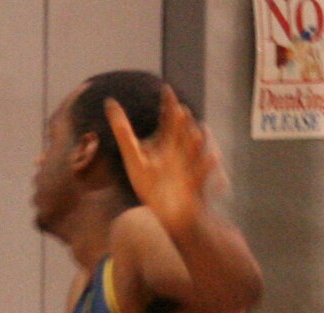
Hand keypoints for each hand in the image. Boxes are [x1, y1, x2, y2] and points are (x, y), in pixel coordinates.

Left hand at [107, 86, 216, 238]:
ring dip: (195, 144)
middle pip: (181, 134)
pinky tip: (213, 157)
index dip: (168, 105)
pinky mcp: (192, 187)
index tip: (166, 89)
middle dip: (182, 124)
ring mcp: (187, 169)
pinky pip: (200, 177)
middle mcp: (179, 152)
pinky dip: (206, 168)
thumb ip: (123, 130)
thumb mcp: (133, 156)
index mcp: (166, 143)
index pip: (168, 120)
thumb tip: (109, 101)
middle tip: (180, 110)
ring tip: (196, 132)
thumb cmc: (149, 183)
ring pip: (193, 152)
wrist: (164, 212)